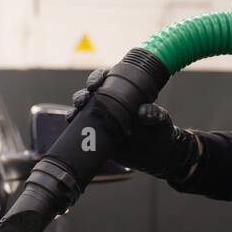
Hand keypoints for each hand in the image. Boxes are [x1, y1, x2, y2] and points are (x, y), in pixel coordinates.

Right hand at [67, 67, 201, 182]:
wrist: (157, 155)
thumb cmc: (159, 129)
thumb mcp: (159, 118)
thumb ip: (153, 113)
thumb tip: (142, 113)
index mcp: (123, 92)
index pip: (106, 79)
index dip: (97, 77)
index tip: (96, 83)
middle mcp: (109, 104)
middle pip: (89, 94)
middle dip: (81, 95)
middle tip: (83, 100)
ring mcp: (102, 120)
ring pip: (82, 111)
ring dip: (75, 110)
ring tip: (74, 115)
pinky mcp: (97, 136)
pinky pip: (82, 130)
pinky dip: (74, 127)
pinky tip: (72, 126)